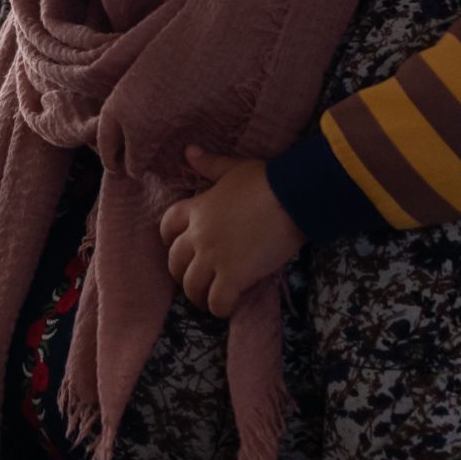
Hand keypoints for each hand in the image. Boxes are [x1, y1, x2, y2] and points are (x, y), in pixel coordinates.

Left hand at [162, 149, 302, 319]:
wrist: (293, 197)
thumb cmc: (267, 180)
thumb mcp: (234, 169)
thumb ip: (210, 165)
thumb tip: (189, 151)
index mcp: (197, 208)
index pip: (168, 225)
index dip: (168, 239)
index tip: (176, 247)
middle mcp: (199, 235)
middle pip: (175, 262)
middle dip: (182, 273)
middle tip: (196, 280)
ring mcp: (214, 257)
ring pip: (192, 286)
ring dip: (198, 296)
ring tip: (210, 300)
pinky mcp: (233, 275)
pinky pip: (216, 301)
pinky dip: (220, 308)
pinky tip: (228, 308)